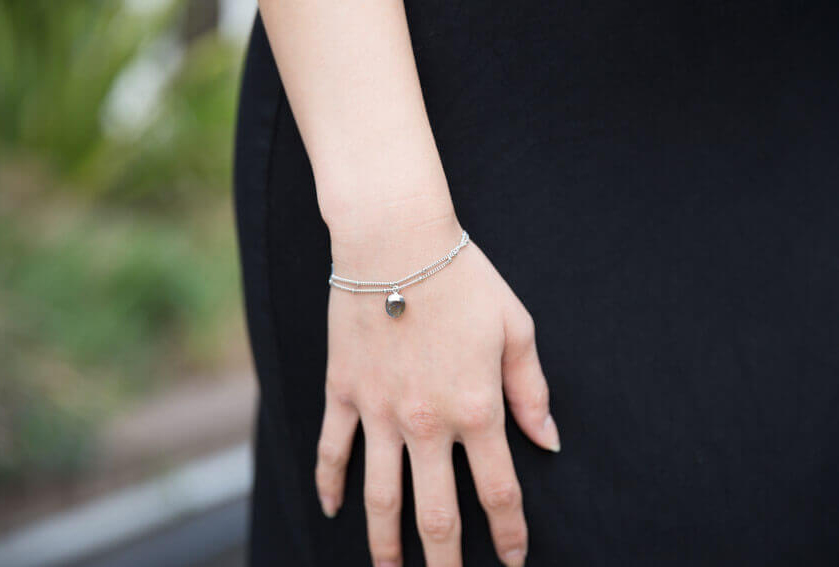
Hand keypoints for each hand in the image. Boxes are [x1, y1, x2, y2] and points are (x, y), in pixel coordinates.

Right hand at [315, 215, 559, 566]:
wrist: (395, 239)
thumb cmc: (462, 278)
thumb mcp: (515, 328)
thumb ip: (532, 390)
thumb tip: (548, 441)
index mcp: (477, 409)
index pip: (499, 494)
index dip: (510, 535)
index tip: (515, 559)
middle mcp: (426, 423)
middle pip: (437, 517)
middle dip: (447, 564)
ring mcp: (378, 412)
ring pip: (380, 499)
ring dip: (386, 546)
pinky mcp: (343, 393)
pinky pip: (333, 451)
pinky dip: (330, 486)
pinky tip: (333, 511)